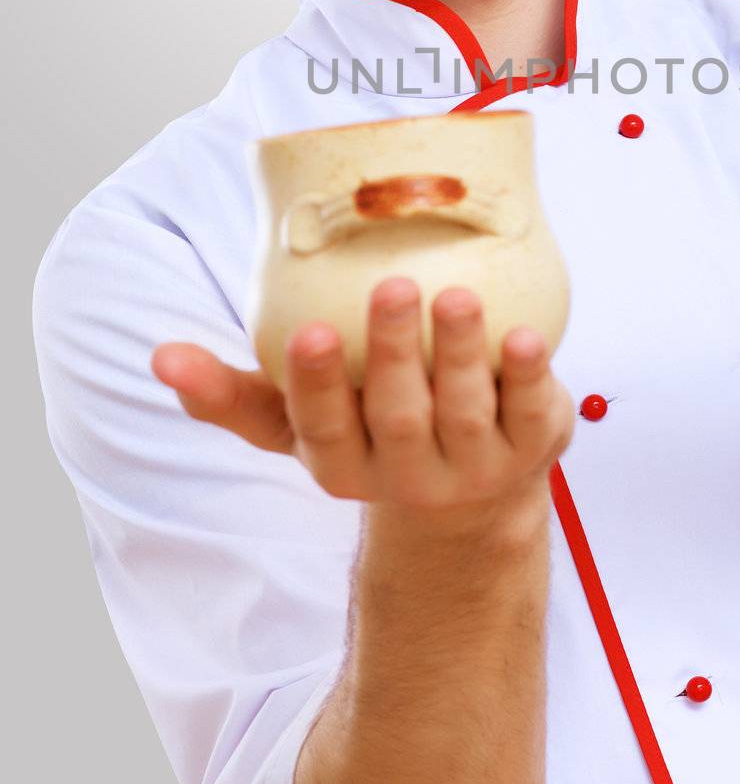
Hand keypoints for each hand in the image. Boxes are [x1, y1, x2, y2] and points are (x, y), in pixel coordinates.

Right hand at [151, 277, 575, 515]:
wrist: (469, 497)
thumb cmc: (366, 430)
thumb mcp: (297, 424)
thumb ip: (232, 393)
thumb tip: (160, 357)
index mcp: (343, 467)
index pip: (324, 429)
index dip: (318, 384)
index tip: (312, 332)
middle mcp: (409, 476)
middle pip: (399, 415)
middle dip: (395, 352)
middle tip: (393, 286)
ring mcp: (476, 468)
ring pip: (467, 412)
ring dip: (464, 353)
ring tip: (457, 295)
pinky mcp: (535, 448)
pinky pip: (533, 413)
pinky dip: (531, 376)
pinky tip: (528, 334)